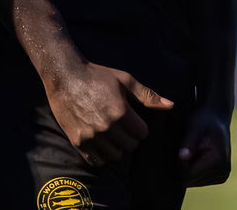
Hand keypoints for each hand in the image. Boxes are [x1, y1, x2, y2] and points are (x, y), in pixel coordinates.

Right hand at [44, 61, 173, 166]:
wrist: (65, 76)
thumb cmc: (97, 75)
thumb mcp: (124, 80)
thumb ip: (148, 95)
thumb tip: (171, 105)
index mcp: (120, 112)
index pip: (142, 134)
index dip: (139, 126)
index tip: (132, 118)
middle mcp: (107, 127)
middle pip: (130, 146)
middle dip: (129, 137)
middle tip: (121, 124)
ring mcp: (91, 137)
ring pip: (115, 156)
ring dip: (115, 146)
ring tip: (110, 131)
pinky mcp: (78, 143)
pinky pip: (97, 161)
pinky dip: (100, 155)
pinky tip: (99, 140)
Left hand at [178, 107, 230, 186]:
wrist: (216, 117)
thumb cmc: (203, 120)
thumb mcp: (194, 127)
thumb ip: (189, 143)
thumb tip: (182, 158)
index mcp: (219, 161)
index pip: (189, 175)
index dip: (180, 163)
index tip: (180, 147)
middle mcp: (223, 172)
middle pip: (191, 180)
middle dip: (184, 166)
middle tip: (185, 147)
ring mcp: (222, 176)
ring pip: (193, 181)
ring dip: (188, 167)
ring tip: (192, 149)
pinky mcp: (219, 177)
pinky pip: (198, 179)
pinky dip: (193, 169)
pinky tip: (196, 154)